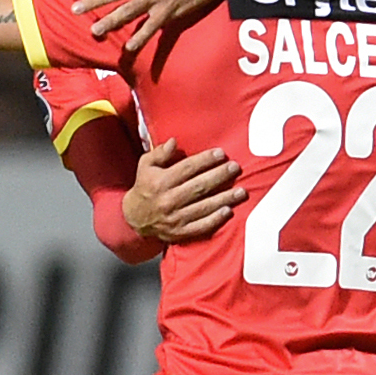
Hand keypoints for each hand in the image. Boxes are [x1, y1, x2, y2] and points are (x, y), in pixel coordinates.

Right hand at [122, 138, 246, 241]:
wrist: (134, 218)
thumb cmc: (145, 186)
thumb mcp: (145, 166)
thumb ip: (159, 153)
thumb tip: (173, 142)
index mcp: (160, 182)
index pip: (187, 169)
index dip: (205, 160)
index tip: (221, 154)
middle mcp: (168, 200)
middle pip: (199, 187)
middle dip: (219, 176)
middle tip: (235, 168)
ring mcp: (174, 218)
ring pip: (203, 207)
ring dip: (224, 198)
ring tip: (241, 191)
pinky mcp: (180, 232)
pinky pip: (200, 226)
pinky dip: (215, 219)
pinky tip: (228, 211)